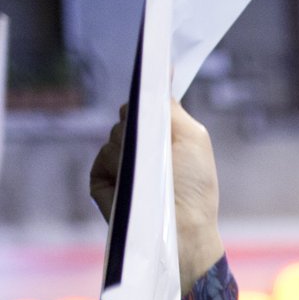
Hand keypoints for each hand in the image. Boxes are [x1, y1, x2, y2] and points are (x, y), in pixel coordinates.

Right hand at [89, 100, 224, 289]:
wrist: (182, 227)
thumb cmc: (194, 186)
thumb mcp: (193, 138)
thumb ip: (172, 108)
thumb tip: (161, 72)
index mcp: (163, 137)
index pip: (144, 105)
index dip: (145, 102)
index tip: (148, 100)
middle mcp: (141, 148)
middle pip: (127, 115)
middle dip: (141, 127)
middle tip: (159, 151)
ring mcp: (121, 164)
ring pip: (114, 135)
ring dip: (132, 150)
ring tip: (151, 175)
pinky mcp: (105, 181)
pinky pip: (103, 159)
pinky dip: (117, 167)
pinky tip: (134, 184)